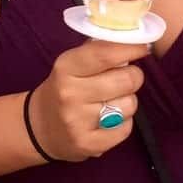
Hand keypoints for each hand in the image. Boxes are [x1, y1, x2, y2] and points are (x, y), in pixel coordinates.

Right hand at [27, 38, 147, 162]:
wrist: (40, 127)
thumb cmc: (64, 88)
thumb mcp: (71, 64)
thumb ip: (97, 50)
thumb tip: (130, 38)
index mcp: (66, 68)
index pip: (105, 54)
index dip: (130, 48)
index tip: (142, 47)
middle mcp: (70, 94)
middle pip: (126, 80)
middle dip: (133, 76)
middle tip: (127, 77)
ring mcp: (78, 121)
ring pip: (129, 105)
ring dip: (128, 101)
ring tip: (113, 101)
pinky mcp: (88, 145)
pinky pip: (125, 129)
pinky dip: (123, 123)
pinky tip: (109, 121)